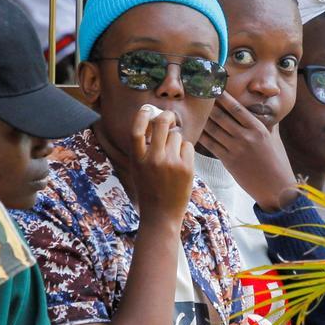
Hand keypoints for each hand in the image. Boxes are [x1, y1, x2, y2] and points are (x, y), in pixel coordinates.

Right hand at [130, 107, 194, 224]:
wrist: (161, 215)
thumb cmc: (150, 191)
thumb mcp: (138, 170)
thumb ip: (143, 150)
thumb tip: (154, 123)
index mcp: (137, 159)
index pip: (136, 130)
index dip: (141, 116)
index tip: (147, 109)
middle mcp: (153, 159)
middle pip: (161, 124)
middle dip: (167, 117)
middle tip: (169, 118)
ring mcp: (170, 163)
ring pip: (176, 136)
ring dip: (176, 141)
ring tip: (172, 157)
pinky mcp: (186, 168)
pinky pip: (188, 146)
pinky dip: (185, 150)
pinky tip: (181, 163)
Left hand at [197, 94, 298, 210]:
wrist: (277, 189)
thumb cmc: (278, 162)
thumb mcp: (275, 139)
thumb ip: (267, 124)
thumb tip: (262, 110)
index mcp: (258, 128)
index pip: (236, 107)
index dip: (223, 97)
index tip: (214, 87)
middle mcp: (246, 136)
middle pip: (221, 116)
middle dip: (208, 105)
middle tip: (197, 95)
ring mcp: (236, 149)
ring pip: (213, 130)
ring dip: (202, 120)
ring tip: (192, 111)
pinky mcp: (229, 162)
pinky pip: (211, 145)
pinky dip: (202, 136)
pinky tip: (195, 130)